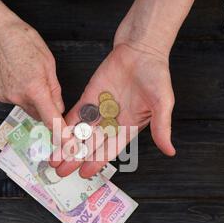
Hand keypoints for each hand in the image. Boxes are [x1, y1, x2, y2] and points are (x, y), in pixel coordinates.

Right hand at [0, 0, 65, 128]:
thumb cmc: (24, 43)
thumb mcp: (49, 64)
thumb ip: (55, 91)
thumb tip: (59, 109)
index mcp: (35, 88)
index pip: (51, 119)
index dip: (61, 133)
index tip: (67, 144)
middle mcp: (19, 97)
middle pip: (39, 114)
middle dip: (44, 107)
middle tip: (43, 87)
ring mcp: (5, 97)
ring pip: (26, 108)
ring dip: (30, 100)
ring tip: (26, 77)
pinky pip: (13, 101)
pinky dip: (17, 94)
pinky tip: (14, 78)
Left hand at [52, 43, 175, 177]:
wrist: (141, 49)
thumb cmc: (155, 74)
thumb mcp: (162, 103)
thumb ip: (162, 128)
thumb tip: (170, 152)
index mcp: (128, 128)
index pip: (109, 150)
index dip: (96, 162)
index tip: (84, 173)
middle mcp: (112, 122)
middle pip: (90, 145)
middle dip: (76, 159)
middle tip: (61, 172)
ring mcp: (99, 110)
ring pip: (80, 133)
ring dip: (67, 146)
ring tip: (53, 159)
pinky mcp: (89, 97)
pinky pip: (75, 114)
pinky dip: (65, 125)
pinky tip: (54, 135)